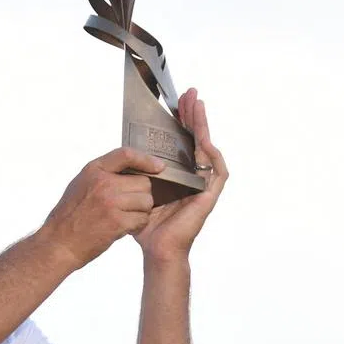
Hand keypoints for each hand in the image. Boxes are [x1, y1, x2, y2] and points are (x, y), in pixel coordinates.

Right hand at [42, 147, 164, 269]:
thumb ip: (103, 174)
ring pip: (146, 201)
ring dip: (142, 210)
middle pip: (143, 182)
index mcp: (94, 170)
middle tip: (131, 205)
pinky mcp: (117, 222)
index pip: (126, 154)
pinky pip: (142, 218)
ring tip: (127, 217)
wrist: (59, 243)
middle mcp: (103, 183)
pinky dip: (138, 224)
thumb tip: (131, 168)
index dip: (146, 159)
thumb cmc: (70, 215)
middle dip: (142, 194)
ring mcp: (111, 202)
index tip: (159, 166)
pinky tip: (126, 227)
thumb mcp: (81, 184)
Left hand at [134, 88, 227, 260]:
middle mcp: (194, 176)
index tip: (177, 100)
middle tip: (190, 93)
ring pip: (208, 148)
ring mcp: (204, 185)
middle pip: (197, 138)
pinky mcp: (209, 196)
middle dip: (194, 115)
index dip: (182, 120)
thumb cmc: (147, 225)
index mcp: (179, 173)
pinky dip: (212, 155)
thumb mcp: (139, 191)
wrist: (157, 250)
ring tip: (197, 107)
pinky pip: (217, 171)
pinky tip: (205, 140)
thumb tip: (126, 150)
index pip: (183, 140)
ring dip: (203, 127)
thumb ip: (138, 172)